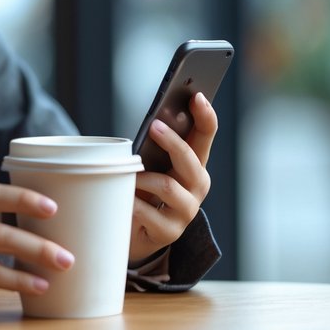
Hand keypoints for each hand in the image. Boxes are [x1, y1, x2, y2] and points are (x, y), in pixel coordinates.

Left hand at [129, 92, 217, 263]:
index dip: (205, 115)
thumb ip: (153, 147)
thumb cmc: (143, 190)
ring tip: (127, 174)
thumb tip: (152, 124)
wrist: (135, 233)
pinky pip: (147, 211)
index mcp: (194, 164)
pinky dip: (132, 202)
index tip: (196, 96)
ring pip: (168, 186)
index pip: (206, 135)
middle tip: (154, 126)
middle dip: (172, 141)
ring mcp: (186, 210)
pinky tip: (123, 199)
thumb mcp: (150, 165)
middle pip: (190, 159)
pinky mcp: (169, 231)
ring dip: (143, 178)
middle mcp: (197, 186)